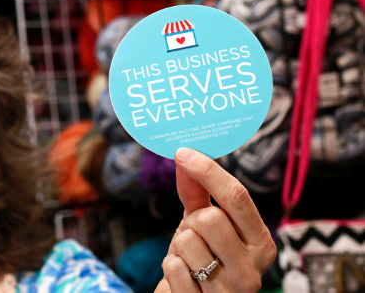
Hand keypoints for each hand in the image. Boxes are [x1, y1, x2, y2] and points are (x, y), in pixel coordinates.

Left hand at [154, 148, 275, 292]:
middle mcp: (253, 269)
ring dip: (178, 247)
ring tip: (190, 260)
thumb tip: (185, 155)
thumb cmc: (202, 261)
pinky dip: (171, 266)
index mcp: (261, 243)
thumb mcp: (203, 225)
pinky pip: (174, 266)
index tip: (183, 153)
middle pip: (210, 218)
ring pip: (188, 241)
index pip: (237, 197)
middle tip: (193, 236)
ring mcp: (231, 291)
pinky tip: (183, 276)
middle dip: (191, 223)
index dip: (208, 170)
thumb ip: (197, 192)